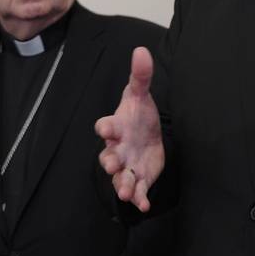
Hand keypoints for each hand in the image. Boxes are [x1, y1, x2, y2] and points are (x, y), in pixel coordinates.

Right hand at [95, 47, 164, 211]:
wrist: (150, 136)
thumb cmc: (139, 115)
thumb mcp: (140, 94)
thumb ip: (141, 76)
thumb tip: (141, 50)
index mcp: (116, 127)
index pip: (104, 126)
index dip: (104, 128)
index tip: (106, 129)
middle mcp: (117, 148)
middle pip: (107, 157)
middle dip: (109, 162)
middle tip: (113, 164)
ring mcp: (127, 165)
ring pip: (120, 178)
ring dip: (122, 185)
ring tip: (127, 192)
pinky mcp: (139, 178)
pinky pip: (137, 190)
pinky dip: (139, 198)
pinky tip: (144, 205)